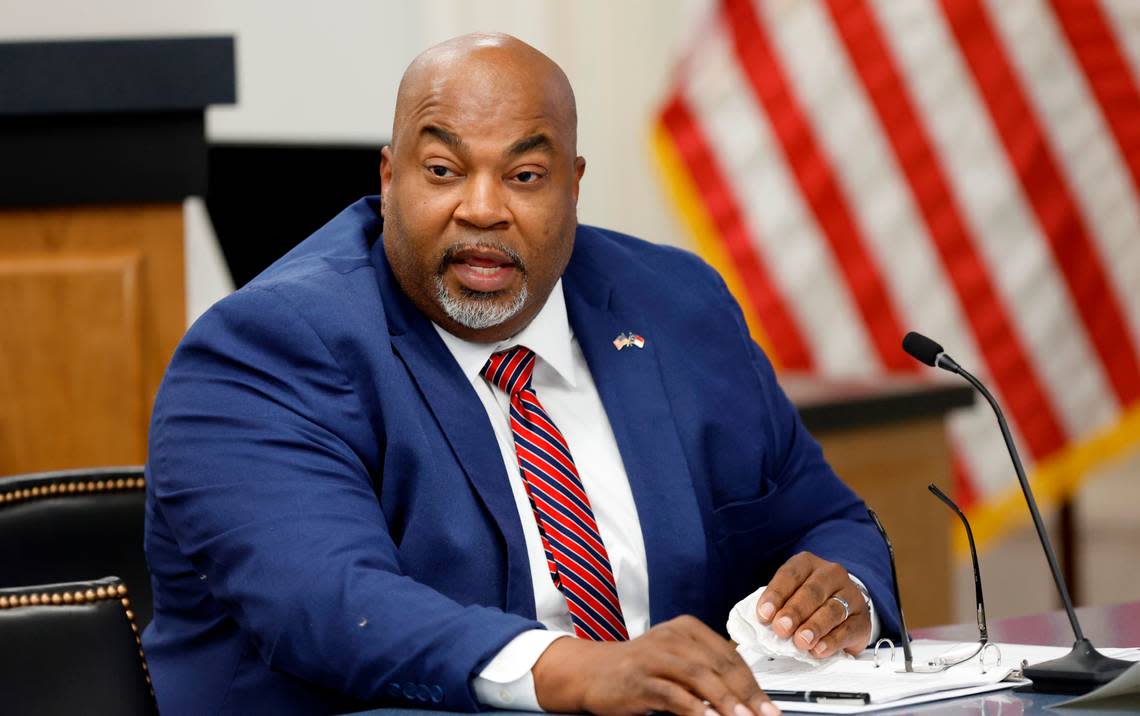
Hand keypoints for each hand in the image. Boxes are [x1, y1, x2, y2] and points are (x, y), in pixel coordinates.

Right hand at [533, 615, 780, 715]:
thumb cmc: (638, 669)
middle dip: (747, 695)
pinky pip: (672, 694)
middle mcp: (672, 636)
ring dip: (725, 702)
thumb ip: (707, 672)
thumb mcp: (676, 662)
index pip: (730, 657)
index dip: (753, 684)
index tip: (769, 707)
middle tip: (765, 715)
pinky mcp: (638, 677)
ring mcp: (654, 655)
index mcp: (687, 629)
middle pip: (719, 666)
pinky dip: (693, 710)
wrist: (591, 671)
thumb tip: (747, 698)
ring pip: (699, 677)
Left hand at [755, 551, 869, 657]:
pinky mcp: (862, 619)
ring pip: (832, 610)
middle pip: (812, 592)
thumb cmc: (809, 601)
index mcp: (808, 564)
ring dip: (814, 627)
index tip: (764, 614)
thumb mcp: (790, 595)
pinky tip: (819, 650)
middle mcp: (831, 574)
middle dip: (794, 611)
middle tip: (781, 628)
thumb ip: (777, 606)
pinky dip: (832, 641)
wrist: (844, 607)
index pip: (790, 575)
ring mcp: (851, 595)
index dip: (776, 594)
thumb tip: (763, 623)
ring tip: (801, 641)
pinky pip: (847, 629)